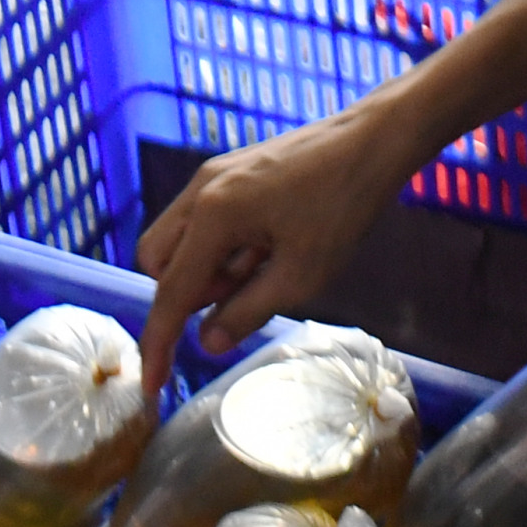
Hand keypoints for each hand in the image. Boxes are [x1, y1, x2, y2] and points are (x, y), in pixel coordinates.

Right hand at [135, 105, 419, 385]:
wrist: (373, 141)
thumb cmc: (342, 206)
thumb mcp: (300, 275)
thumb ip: (247, 312)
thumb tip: (208, 342)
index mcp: (213, 214)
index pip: (172, 292)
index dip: (160, 343)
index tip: (153, 386)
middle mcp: (201, 190)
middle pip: (158, 262)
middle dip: (184, 294)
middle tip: (237, 300)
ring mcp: (214, 176)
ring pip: (179, 240)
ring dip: (205, 271)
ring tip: (264, 270)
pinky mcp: (231, 173)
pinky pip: (204, 221)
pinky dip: (221, 248)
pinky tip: (267, 249)